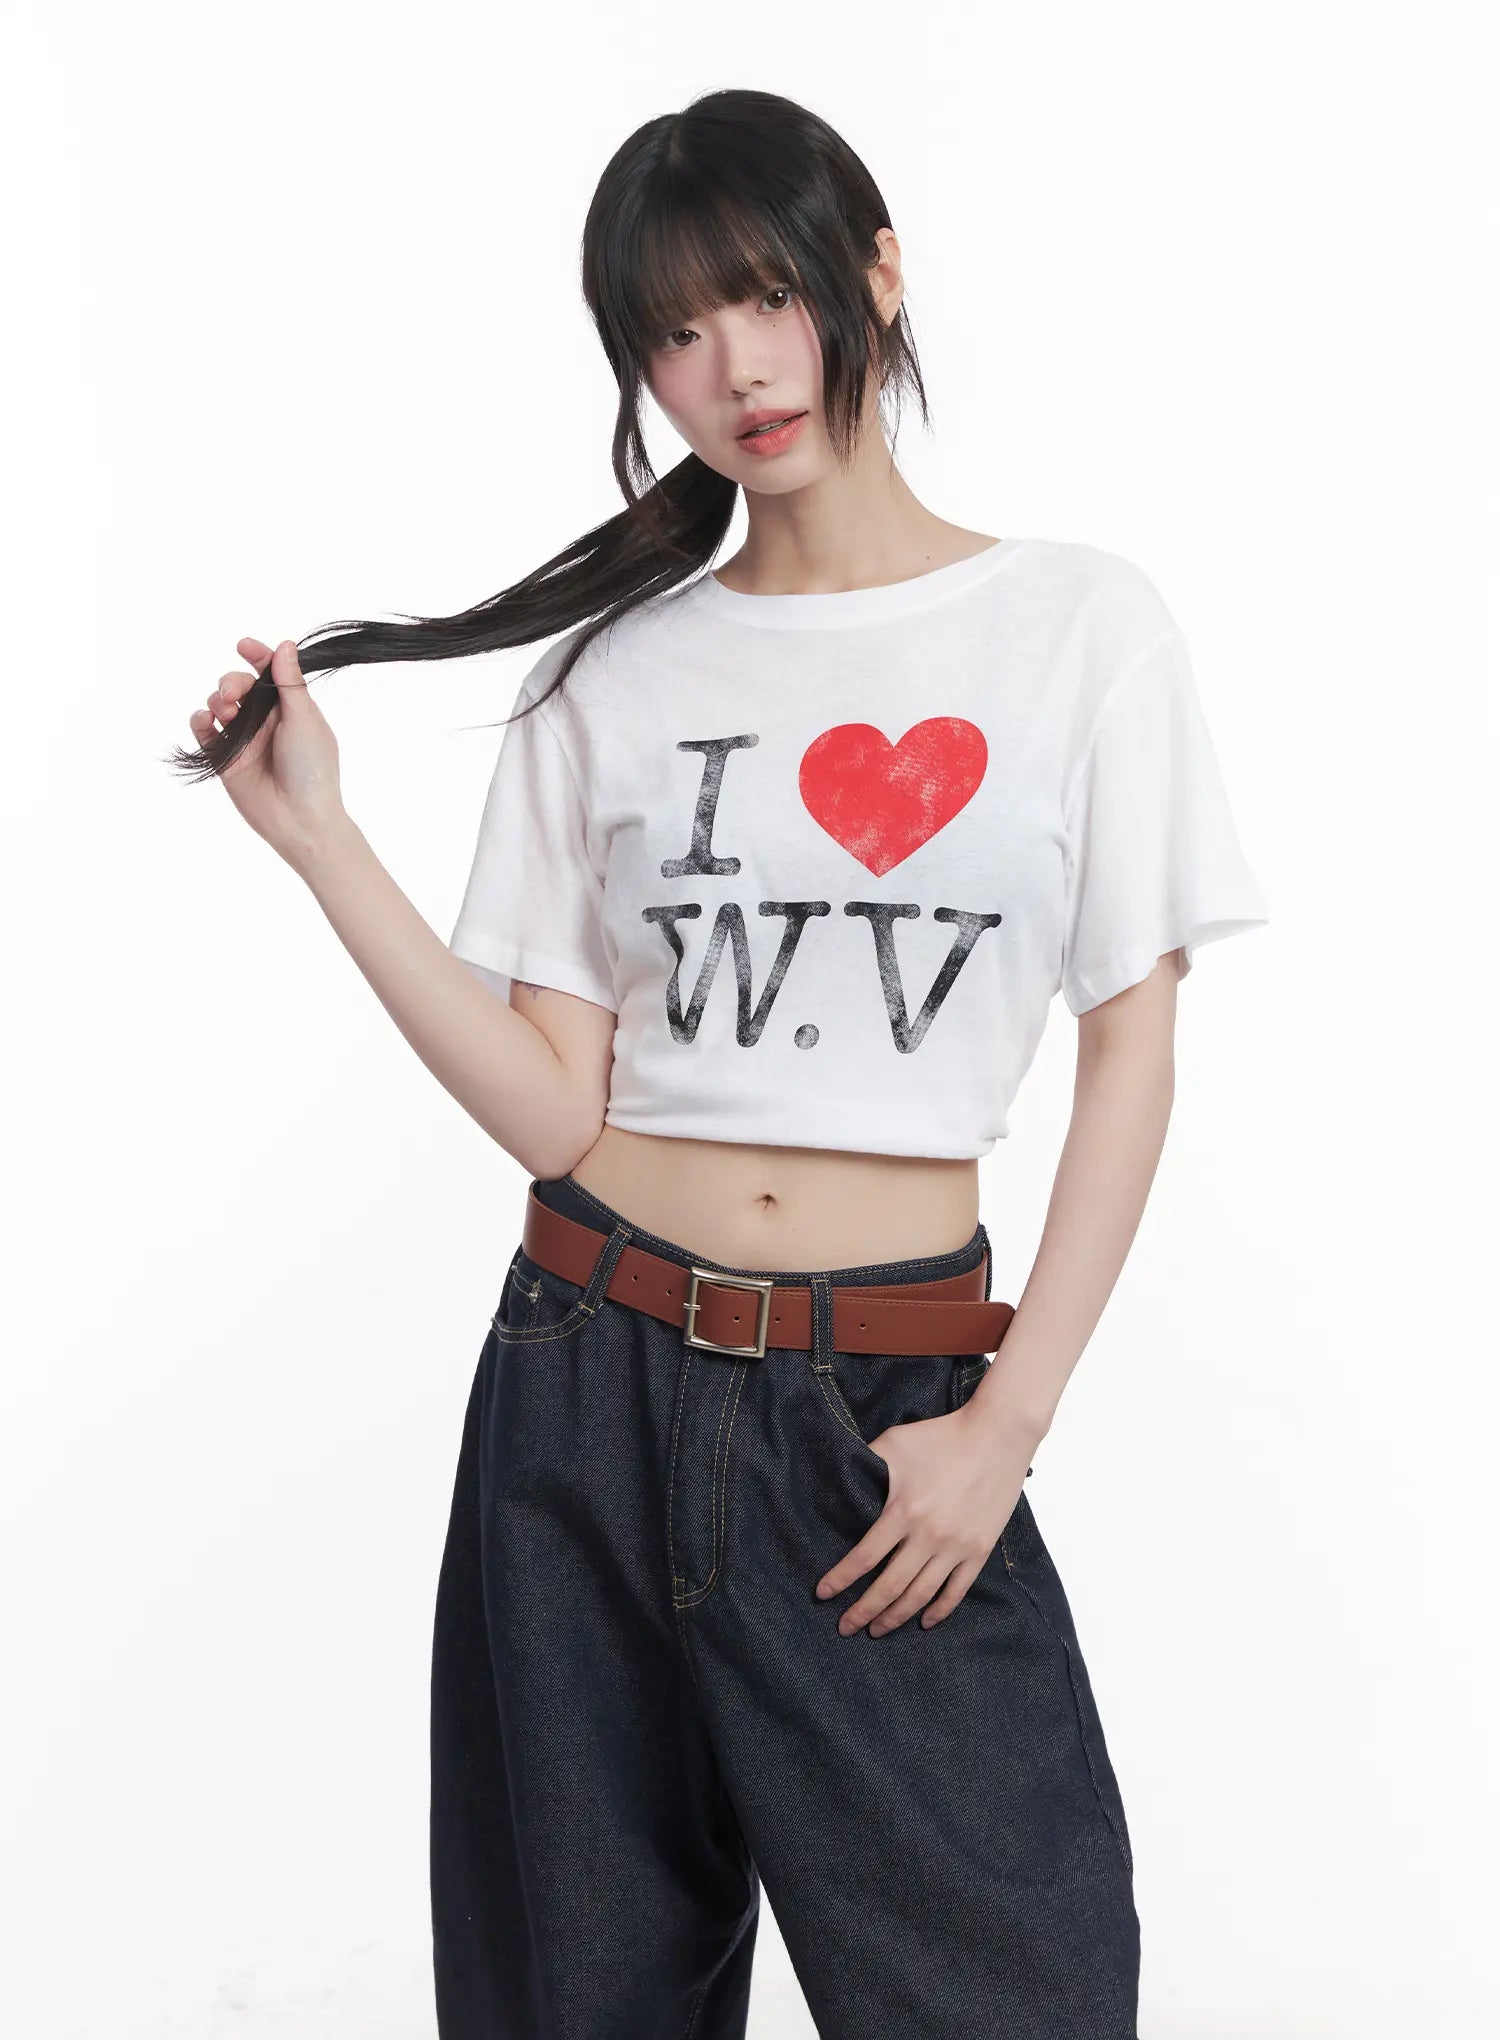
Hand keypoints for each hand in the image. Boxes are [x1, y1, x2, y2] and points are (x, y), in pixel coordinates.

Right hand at [189, 637, 348, 867]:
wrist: (299, 819)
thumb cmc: (312, 770)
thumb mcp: (305, 720)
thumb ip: (290, 683)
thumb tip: (285, 644)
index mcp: (290, 709)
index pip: (270, 673)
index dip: (256, 655)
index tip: (243, 646)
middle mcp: (265, 721)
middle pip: (239, 685)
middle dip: (231, 682)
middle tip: (233, 696)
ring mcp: (244, 739)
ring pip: (219, 704)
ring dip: (217, 699)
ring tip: (225, 713)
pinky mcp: (224, 758)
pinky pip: (204, 730)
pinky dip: (200, 720)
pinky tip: (206, 721)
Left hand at [813, 1398, 1032, 1634]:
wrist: (997, 1436)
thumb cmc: (942, 1437)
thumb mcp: (894, 1443)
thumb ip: (866, 1463)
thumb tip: (839, 1478)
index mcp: (903, 1511)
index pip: (864, 1558)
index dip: (840, 1580)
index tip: (822, 1594)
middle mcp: (928, 1536)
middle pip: (889, 1587)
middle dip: (862, 1611)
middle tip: (845, 1628)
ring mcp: (956, 1547)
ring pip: (920, 1596)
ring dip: (895, 1618)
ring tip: (876, 1630)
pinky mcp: (980, 1550)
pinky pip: (957, 1591)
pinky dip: (939, 1611)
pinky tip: (924, 1623)